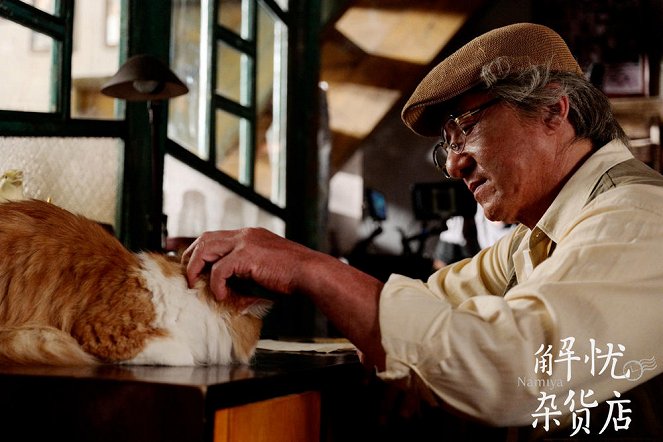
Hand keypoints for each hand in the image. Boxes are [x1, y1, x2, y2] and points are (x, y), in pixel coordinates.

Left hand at [182, 228, 314, 299]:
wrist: (311, 272)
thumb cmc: (293, 276)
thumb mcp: (265, 268)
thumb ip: (246, 271)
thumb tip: (227, 286)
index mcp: (251, 235)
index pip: (217, 237)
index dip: (201, 251)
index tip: (195, 267)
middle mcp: (246, 234)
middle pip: (205, 238)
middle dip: (191, 257)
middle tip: (188, 276)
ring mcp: (246, 242)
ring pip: (206, 248)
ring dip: (196, 268)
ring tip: (195, 284)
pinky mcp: (246, 255)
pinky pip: (220, 270)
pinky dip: (217, 284)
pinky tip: (222, 296)